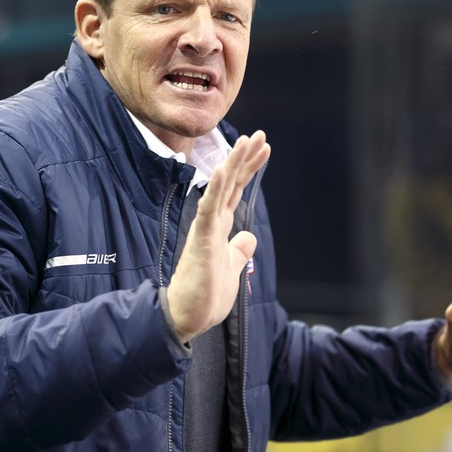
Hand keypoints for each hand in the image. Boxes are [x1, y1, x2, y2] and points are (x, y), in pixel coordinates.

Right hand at [166, 131, 270, 342]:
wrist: (187, 317)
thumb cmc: (206, 295)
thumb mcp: (232, 269)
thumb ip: (238, 250)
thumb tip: (248, 237)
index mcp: (220, 227)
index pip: (236, 190)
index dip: (249, 168)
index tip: (264, 148)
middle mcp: (212, 222)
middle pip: (231, 182)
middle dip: (244, 157)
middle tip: (259, 134)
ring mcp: (206, 228)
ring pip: (220, 189)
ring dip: (232, 164)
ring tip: (244, 141)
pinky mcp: (201, 240)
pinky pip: (208, 209)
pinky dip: (213, 189)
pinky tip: (220, 170)